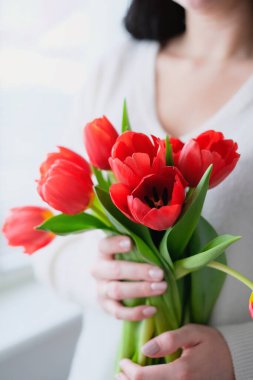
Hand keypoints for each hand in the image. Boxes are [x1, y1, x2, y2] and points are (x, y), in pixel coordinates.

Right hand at [91, 235, 166, 320]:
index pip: (105, 245)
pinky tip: (152, 310)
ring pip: (118, 291)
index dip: (116, 244)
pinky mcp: (106, 306)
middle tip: (159, 273)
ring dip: (141, 290)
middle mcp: (99, 270)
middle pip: (116, 270)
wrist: (97, 280)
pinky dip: (135, 313)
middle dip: (139, 271)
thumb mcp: (123, 248)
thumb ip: (139, 242)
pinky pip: (119, 312)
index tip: (130, 242)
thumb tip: (167, 232)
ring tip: (161, 288)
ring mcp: (101, 289)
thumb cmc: (120, 258)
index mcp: (102, 251)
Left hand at [117, 324, 234, 379]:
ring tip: (126, 378)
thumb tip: (145, 348)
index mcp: (180, 372)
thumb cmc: (212, 345)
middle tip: (120, 371)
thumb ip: (170, 339)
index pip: (143, 377)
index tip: (123, 360)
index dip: (128, 370)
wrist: (232, 363)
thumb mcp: (193, 333)